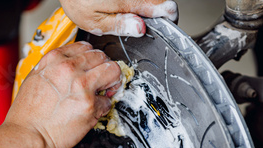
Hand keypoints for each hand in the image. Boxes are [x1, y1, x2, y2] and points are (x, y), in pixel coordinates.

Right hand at [6, 42, 121, 147]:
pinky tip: (93, 110)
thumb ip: (54, 68)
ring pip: (112, 71)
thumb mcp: (35, 78)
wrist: (28, 134)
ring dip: (111, 81)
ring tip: (104, 91)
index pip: (85, 47)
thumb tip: (70, 67)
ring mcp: (82, 86)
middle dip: (104, 68)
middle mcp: (70, 68)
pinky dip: (103, 106)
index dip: (92, 58)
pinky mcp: (90, 105)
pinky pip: (108, 100)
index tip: (93, 66)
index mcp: (55, 59)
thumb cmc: (28, 113)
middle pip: (102, 56)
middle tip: (102, 80)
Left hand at [59, 0, 177, 36]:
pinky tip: (130, 4)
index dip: (169, 17)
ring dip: (149, 3)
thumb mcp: (94, 21)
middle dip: (158, 10)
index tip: (167, 24)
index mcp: (127, 1)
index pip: (164, 6)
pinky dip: (140, 0)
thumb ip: (119, 25)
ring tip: (137, 11)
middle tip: (148, 19)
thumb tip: (140, 29)